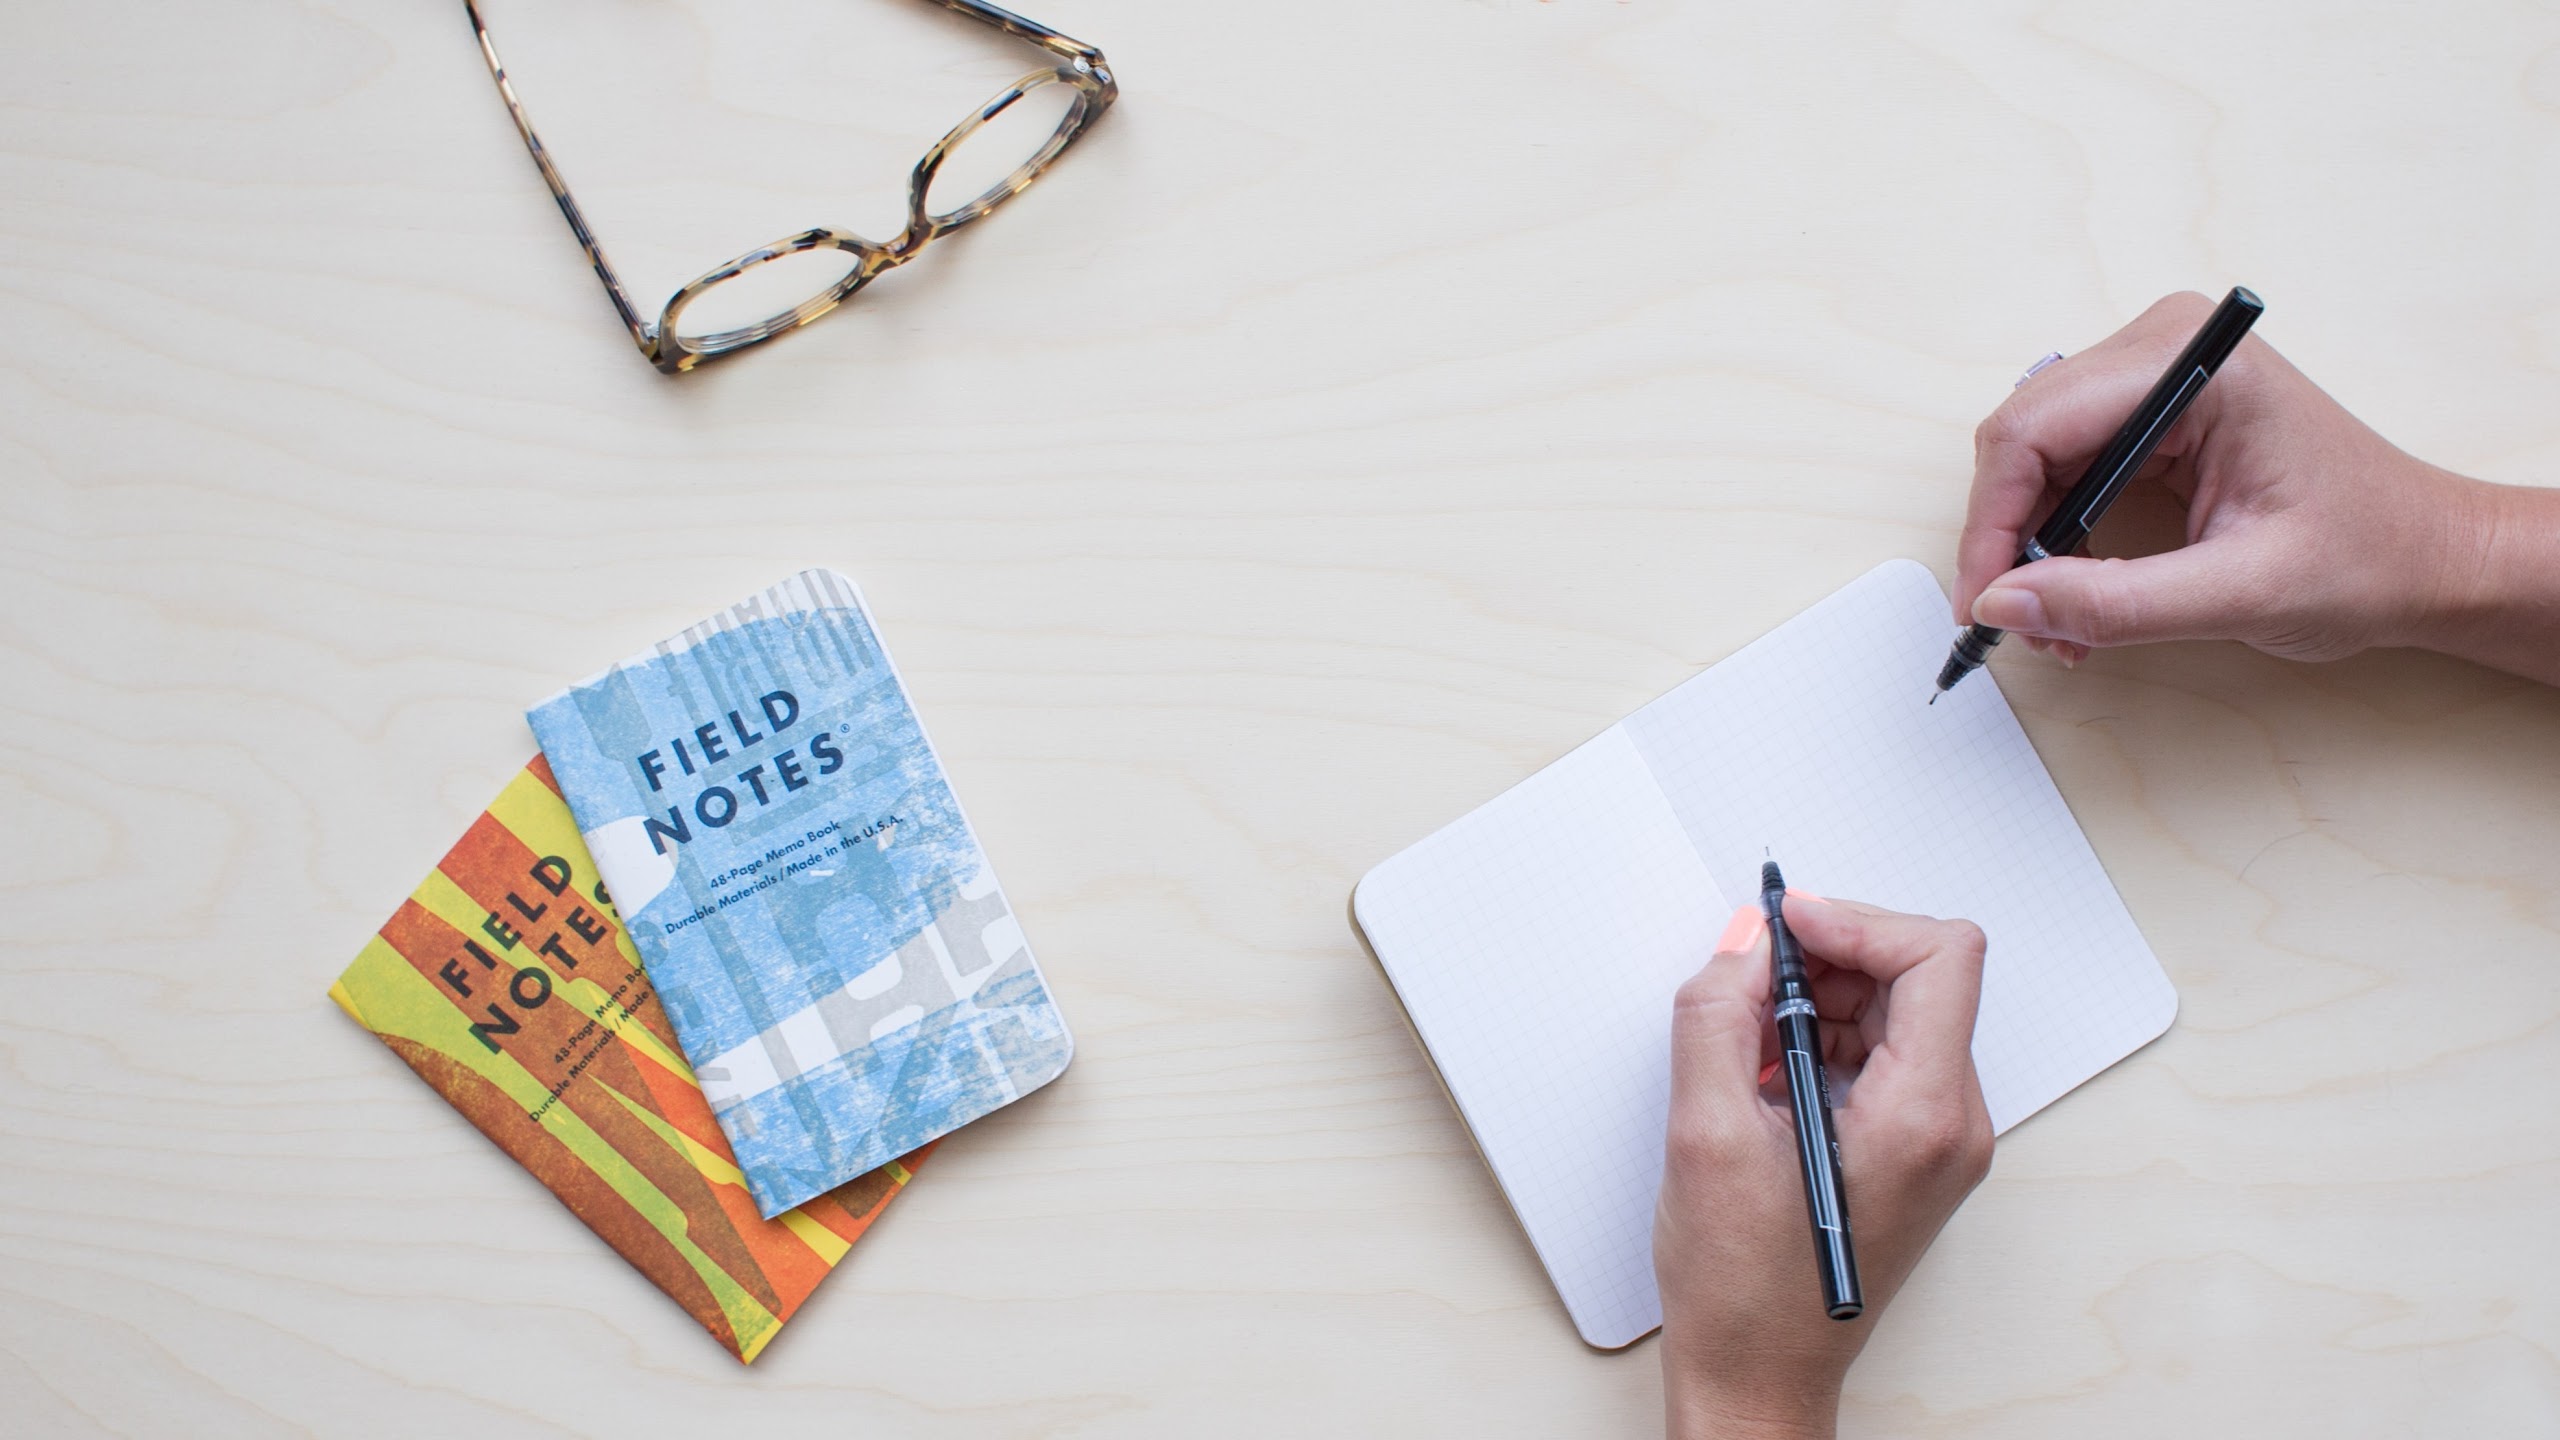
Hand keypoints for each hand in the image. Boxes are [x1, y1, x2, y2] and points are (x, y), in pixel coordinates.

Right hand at [1654, 896, 1993, 1439]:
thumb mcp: (1705, 1134)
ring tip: (1743, 1040)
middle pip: (1919, 976)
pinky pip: (1883, 1052)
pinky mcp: (1913, 1147)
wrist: (1757, 1374)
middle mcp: (1953, 1124)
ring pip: (1898, 1009)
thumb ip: (1719, 1017)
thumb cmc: (1744, 1290)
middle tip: (1750, 976)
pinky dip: (1821, 1038)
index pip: (1940, 957)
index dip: (1858, 922)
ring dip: (1819, 999)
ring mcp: (1939, 1138)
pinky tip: (1760, 1072)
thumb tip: (1744, 945)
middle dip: (1829, 958)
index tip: (1790, 925)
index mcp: (1924, 1117)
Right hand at [1957, 291, 2559, 682]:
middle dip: (2009, 539)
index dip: (1995, 522)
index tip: (1984, 601)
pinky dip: (2057, 538)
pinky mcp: (2154, 416)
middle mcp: (2166, 352)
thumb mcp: (2238, 591)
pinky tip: (2076, 592)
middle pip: (2023, 438)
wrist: (2430, 558)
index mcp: (2196, 367)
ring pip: (2034, 458)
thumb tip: (2005, 601)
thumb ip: (2114, 601)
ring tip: (2057, 621)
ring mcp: (2156, 379)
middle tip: (2020, 621)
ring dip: (2030, 546)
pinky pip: (2066, 469)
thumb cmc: (2368, 557)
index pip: (2036, 428)